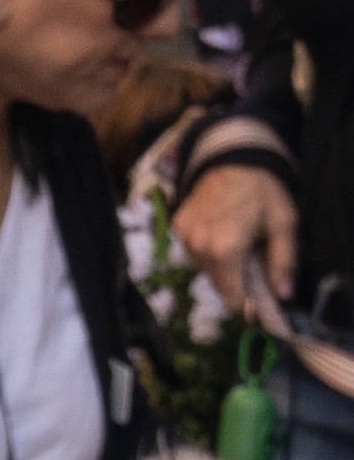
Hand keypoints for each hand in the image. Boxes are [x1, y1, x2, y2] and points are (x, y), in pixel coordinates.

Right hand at [182, 152, 301, 334]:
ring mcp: (185, 239)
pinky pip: (193, 252)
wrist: (231, 155)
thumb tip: (283, 295)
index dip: (249, 304)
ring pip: (205, 269)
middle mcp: (200, 250)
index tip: (260, 298)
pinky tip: (218, 229)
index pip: (233, 299)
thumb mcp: (283, 222)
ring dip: (221, 265)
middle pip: (219, 285)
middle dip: (237, 280)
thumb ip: (283, 261)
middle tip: (252, 259)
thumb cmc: (261, 189)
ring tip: (234, 240)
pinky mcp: (177, 228)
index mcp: (226, 251)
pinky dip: (207, 249)